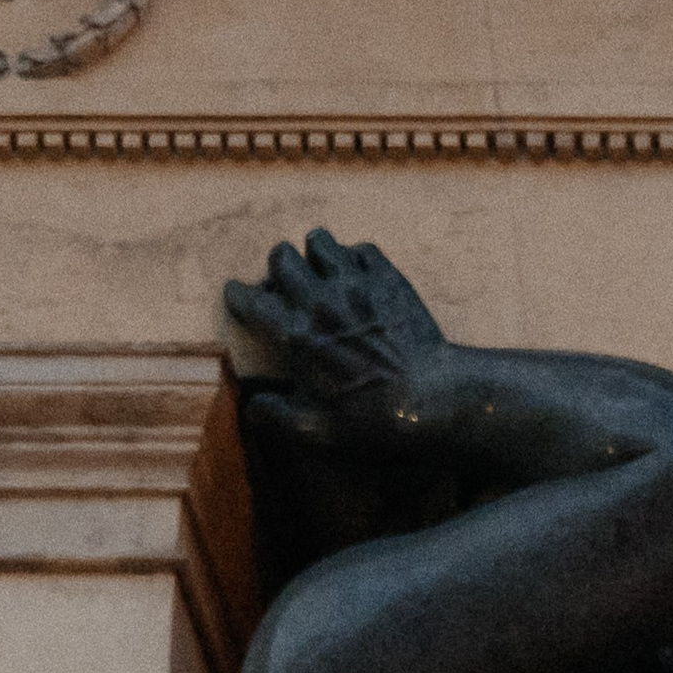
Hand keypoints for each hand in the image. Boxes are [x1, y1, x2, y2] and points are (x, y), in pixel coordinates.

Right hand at [224, 231, 446, 451]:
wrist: (434, 399)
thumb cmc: (374, 420)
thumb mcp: (319, 432)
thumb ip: (278, 418)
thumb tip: (253, 409)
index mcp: (295, 335)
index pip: (249, 300)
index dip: (239, 298)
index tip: (240, 300)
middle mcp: (319, 299)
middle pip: (281, 257)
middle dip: (278, 271)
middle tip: (289, 289)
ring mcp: (354, 282)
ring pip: (318, 240)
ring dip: (315, 255)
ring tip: (323, 275)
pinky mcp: (387, 277)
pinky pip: (361, 248)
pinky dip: (355, 258)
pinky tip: (360, 278)